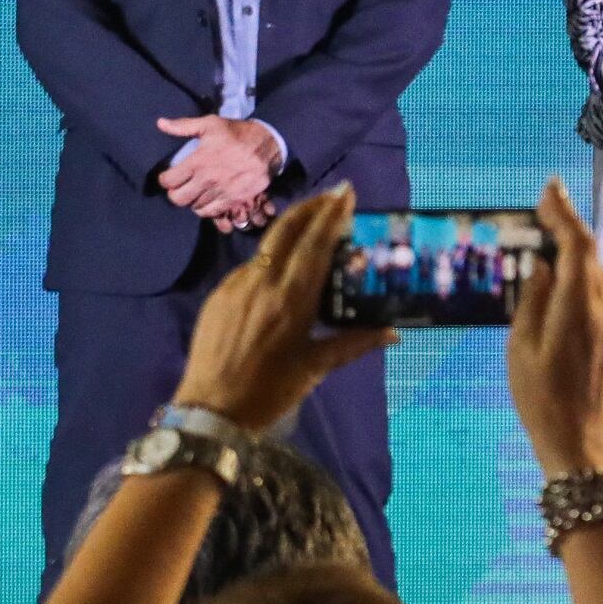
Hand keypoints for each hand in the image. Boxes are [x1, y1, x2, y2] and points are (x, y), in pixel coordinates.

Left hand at [154, 114, 281, 224]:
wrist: (267, 145)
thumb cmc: (235, 133)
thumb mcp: (209, 124)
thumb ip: (183, 126)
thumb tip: (160, 124)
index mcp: (198, 161)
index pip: (169, 181)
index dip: (164, 180)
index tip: (167, 176)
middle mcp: (207, 180)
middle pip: (179, 199)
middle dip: (174, 194)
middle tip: (179, 187)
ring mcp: (221, 192)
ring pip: (195, 207)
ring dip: (192, 201)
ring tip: (194, 192)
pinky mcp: (234, 200)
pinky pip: (213, 213)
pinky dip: (207, 209)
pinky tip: (208, 199)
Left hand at [170, 183, 390, 431]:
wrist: (210, 410)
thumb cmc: (268, 392)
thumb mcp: (315, 369)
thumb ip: (354, 344)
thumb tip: (392, 333)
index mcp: (290, 300)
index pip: (315, 244)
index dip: (331, 215)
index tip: (346, 193)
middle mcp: (262, 283)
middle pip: (287, 229)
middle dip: (312, 207)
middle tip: (334, 195)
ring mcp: (235, 286)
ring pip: (268, 246)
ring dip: (292, 230)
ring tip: (313, 228)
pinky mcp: (218, 294)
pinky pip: (250, 268)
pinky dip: (272, 259)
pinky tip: (282, 270)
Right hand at [504, 178, 602, 476]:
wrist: (579, 442)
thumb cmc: (541, 398)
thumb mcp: (521, 347)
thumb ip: (532, 299)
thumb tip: (542, 266)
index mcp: (578, 306)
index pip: (577, 244)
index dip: (564, 212)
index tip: (548, 188)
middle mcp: (602, 308)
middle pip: (590, 252)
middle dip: (568, 224)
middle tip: (543, 205)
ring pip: (597, 270)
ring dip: (575, 248)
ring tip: (548, 234)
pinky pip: (599, 290)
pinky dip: (582, 271)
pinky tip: (563, 275)